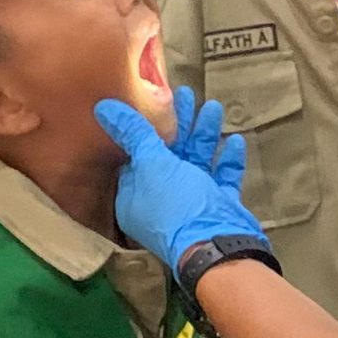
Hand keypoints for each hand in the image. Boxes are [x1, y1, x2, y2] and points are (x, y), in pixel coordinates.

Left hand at [95, 87, 264, 272]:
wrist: (217, 243)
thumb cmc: (177, 204)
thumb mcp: (152, 164)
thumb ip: (133, 134)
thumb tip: (102, 107)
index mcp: (136, 195)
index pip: (136, 157)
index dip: (146, 128)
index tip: (156, 103)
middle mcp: (161, 199)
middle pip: (170, 154)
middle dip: (181, 123)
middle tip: (188, 94)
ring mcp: (191, 203)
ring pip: (197, 161)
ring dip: (205, 134)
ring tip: (214, 107)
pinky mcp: (217, 206)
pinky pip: (221, 177)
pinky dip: (227, 159)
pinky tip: (234, 140)